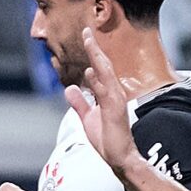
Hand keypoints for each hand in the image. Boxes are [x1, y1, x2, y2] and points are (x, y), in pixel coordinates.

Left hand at [67, 26, 139, 170]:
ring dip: (97, 58)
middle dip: (94, 48)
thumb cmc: (107, 139)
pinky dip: (100, 82)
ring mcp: (116, 101)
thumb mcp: (87, 118)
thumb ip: (80, 102)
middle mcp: (113, 94)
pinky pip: (107, 94)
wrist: (119, 158)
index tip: (85, 37)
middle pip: (103, 66)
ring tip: (89, 42)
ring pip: (106, 75)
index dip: (92, 53)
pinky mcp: (116, 112)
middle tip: (86, 31)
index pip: (99, 69)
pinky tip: (93, 71)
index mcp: (107, 94)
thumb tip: (71, 87)